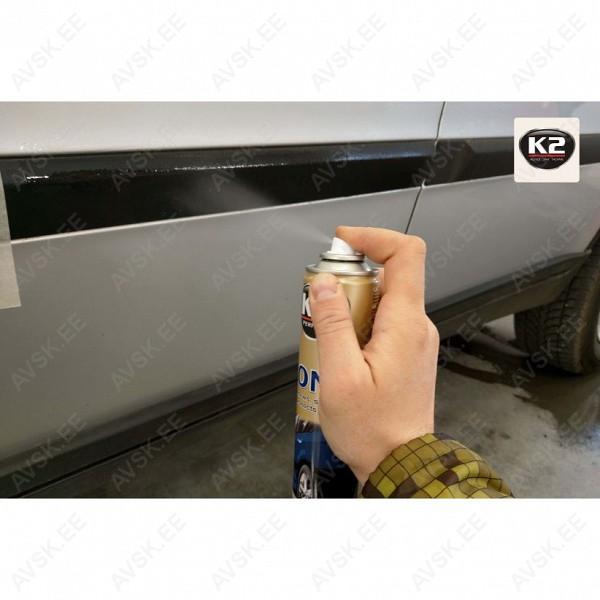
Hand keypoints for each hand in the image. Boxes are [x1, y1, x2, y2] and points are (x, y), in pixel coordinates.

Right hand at [309, 226, 438, 483]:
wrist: (400, 462)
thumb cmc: (373, 429)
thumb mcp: (340, 376)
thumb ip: (331, 323)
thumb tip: (323, 283)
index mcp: (405, 323)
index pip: (405, 253)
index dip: (373, 237)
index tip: (342, 241)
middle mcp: (416, 326)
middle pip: (387, 273)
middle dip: (349, 280)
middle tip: (322, 308)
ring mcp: (414, 338)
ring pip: (381, 298)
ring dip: (350, 305)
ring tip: (329, 339)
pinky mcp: (406, 350)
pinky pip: (382, 319)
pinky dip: (357, 322)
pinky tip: (341, 351)